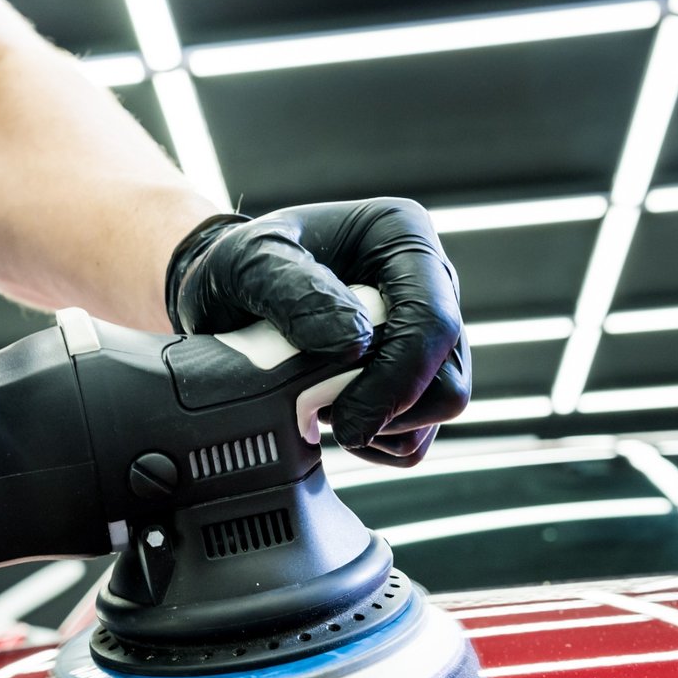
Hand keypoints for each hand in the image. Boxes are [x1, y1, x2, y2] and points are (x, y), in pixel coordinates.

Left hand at [165, 198, 468, 465]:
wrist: (228, 292)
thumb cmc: (240, 266)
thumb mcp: (245, 262)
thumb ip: (292, 290)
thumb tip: (351, 340)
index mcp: (402, 236)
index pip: (433, 321)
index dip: (397, 381)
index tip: (346, 418)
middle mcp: (431, 282)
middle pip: (448, 379)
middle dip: (387, 411)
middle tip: (320, 409)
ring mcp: (427, 333)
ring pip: (438, 411)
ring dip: (380, 427)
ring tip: (320, 402)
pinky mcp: (416, 375)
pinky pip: (417, 435)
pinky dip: (377, 441)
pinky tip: (332, 414)